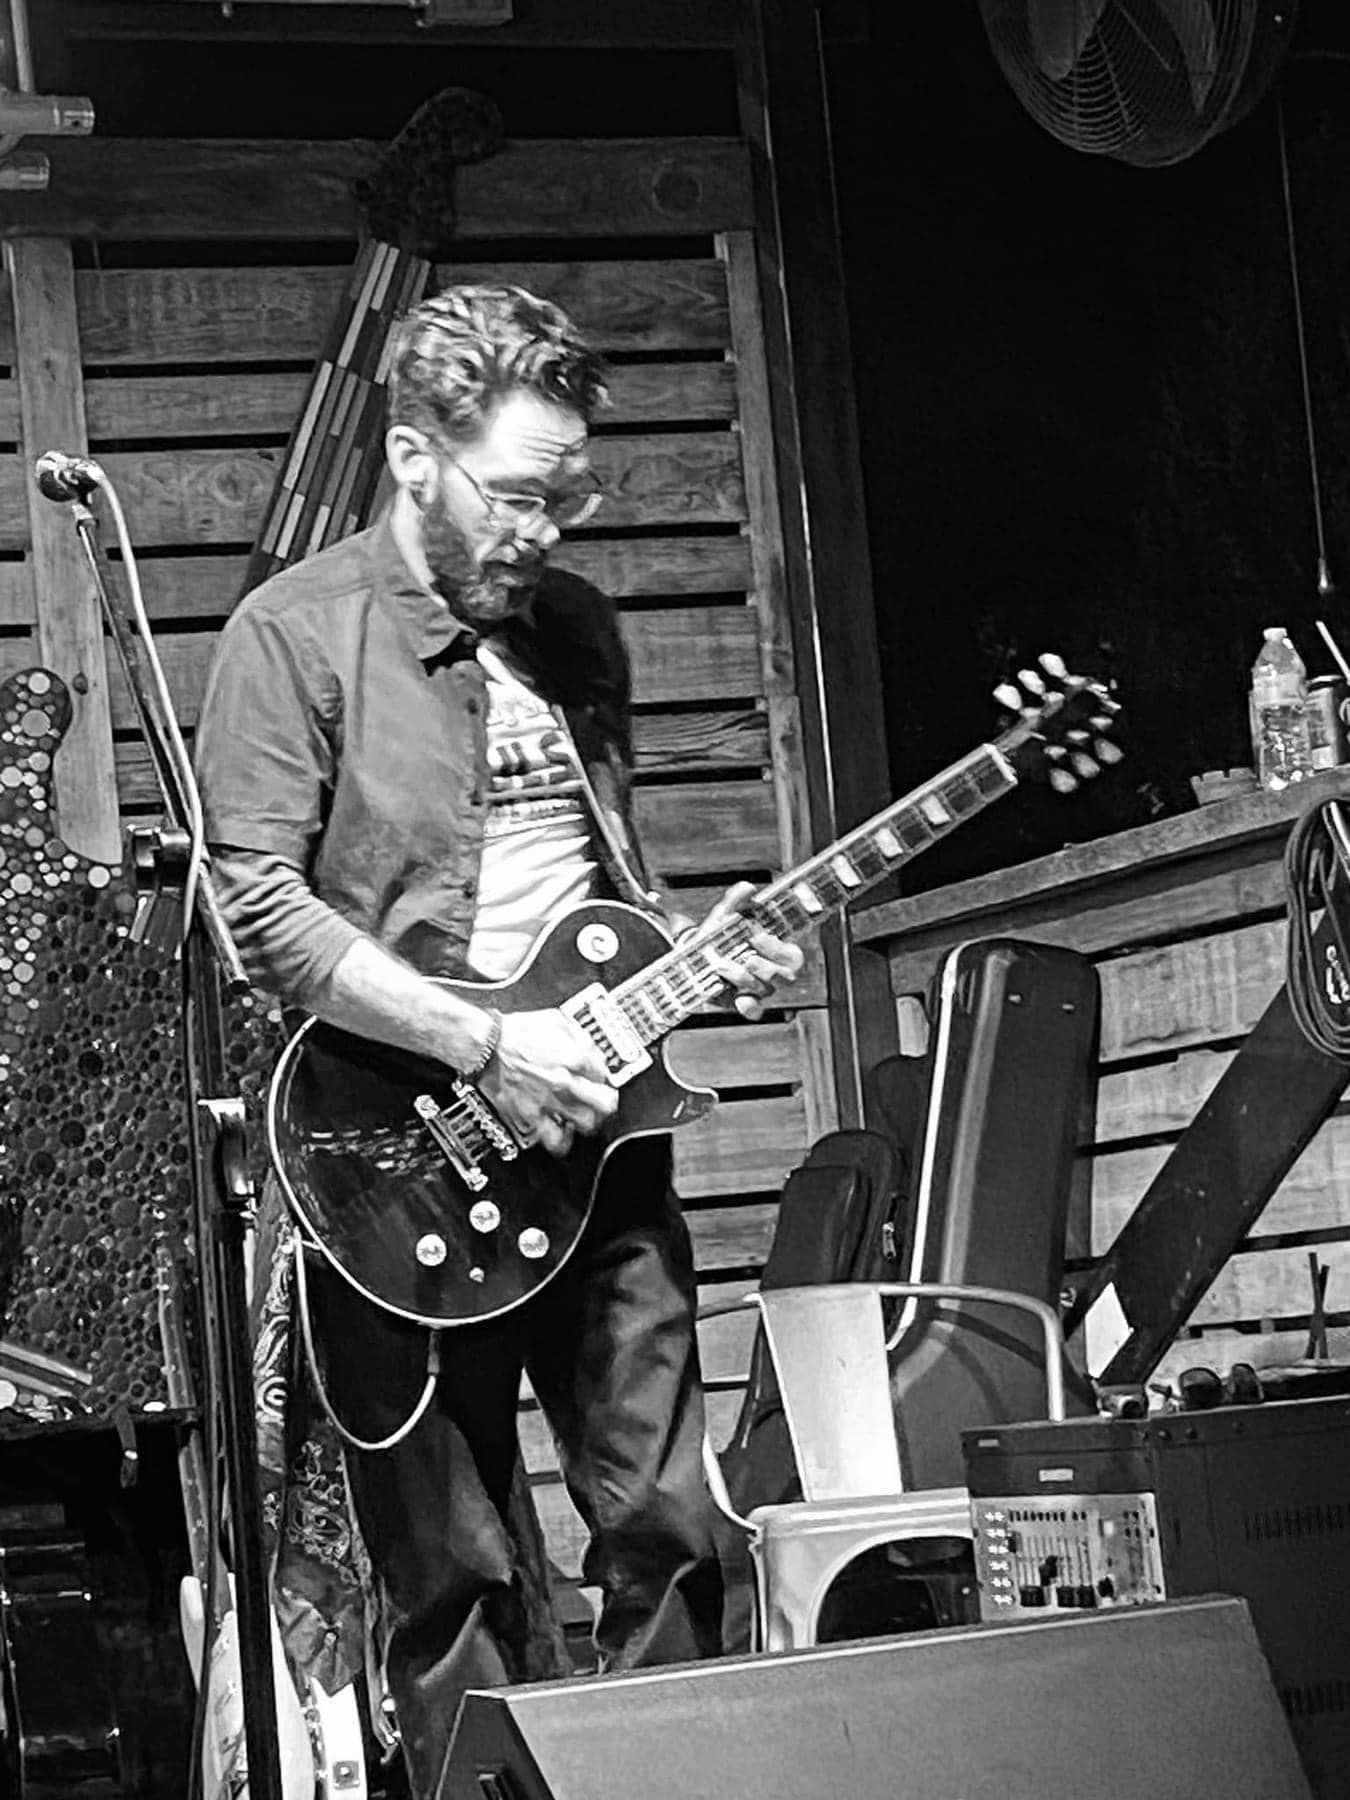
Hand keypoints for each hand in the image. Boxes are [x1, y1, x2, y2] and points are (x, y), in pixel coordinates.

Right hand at [477, 1008, 617, 1156]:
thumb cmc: (515, 1032)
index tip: (597, 1075)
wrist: (485, 1046)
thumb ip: (580, 1037)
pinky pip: (552, 1139)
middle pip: (604, 1104)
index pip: (603, 1074)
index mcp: (573, 1057)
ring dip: (588, 1121)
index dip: (603, 1074)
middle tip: (603, 1100)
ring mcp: (547, 1103)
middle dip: (607, 1102)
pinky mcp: (528, 1118)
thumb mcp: (556, 1020)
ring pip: (583, 1125)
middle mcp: (563, 1083)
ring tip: (584, 1117)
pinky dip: (561, 1137)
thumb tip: (593, 1051)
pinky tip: (560, 1129)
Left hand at [692, 881, 803, 1020]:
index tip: (756, 937)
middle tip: (746, 958)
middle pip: (786, 977)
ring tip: (722, 967)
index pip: (793, 955)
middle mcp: (772, 971)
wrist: (692, 958)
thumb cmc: (717, 936)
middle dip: (766, 967)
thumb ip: (736, 900)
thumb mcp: (724, 916)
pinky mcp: (743, 1003)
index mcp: (775, 950)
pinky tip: (737, 997)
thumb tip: (748, 887)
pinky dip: (748, 1006)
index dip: (778, 949)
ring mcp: (759, 989)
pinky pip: (754, 1010)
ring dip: (745, 979)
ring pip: (766, 990)